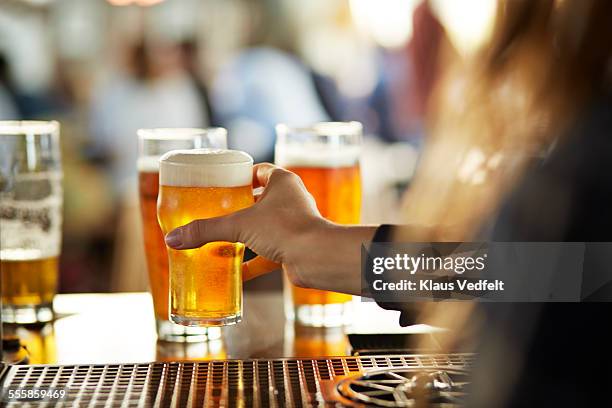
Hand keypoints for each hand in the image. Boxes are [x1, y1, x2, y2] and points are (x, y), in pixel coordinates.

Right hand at [164, 163, 331, 284]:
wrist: (317, 258)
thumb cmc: (286, 229)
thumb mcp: (239, 225)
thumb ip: (206, 230)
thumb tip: (173, 239)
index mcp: (282, 182)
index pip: (259, 170)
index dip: (241, 175)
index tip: (222, 184)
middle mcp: (290, 200)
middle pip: (260, 199)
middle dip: (239, 208)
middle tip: (216, 213)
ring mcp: (294, 224)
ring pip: (264, 227)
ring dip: (245, 235)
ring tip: (221, 240)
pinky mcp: (294, 247)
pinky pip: (269, 252)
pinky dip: (252, 262)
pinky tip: (234, 272)